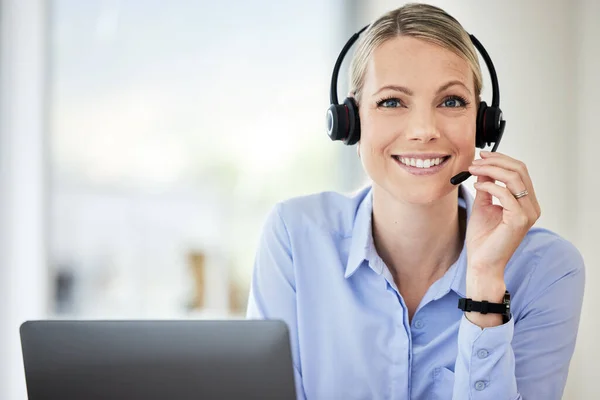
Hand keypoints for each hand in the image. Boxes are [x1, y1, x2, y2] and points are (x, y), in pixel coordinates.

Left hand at [466, 151, 540, 287]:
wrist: (482, 263)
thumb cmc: (483, 239)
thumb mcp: (483, 205)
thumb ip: (487, 186)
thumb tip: (482, 167)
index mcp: (526, 202)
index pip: (519, 171)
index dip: (501, 159)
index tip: (481, 156)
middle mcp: (531, 206)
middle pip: (519, 170)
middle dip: (496, 161)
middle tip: (476, 160)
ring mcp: (528, 213)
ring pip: (514, 178)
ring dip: (491, 170)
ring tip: (473, 170)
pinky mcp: (519, 220)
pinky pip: (506, 193)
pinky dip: (489, 185)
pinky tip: (477, 186)